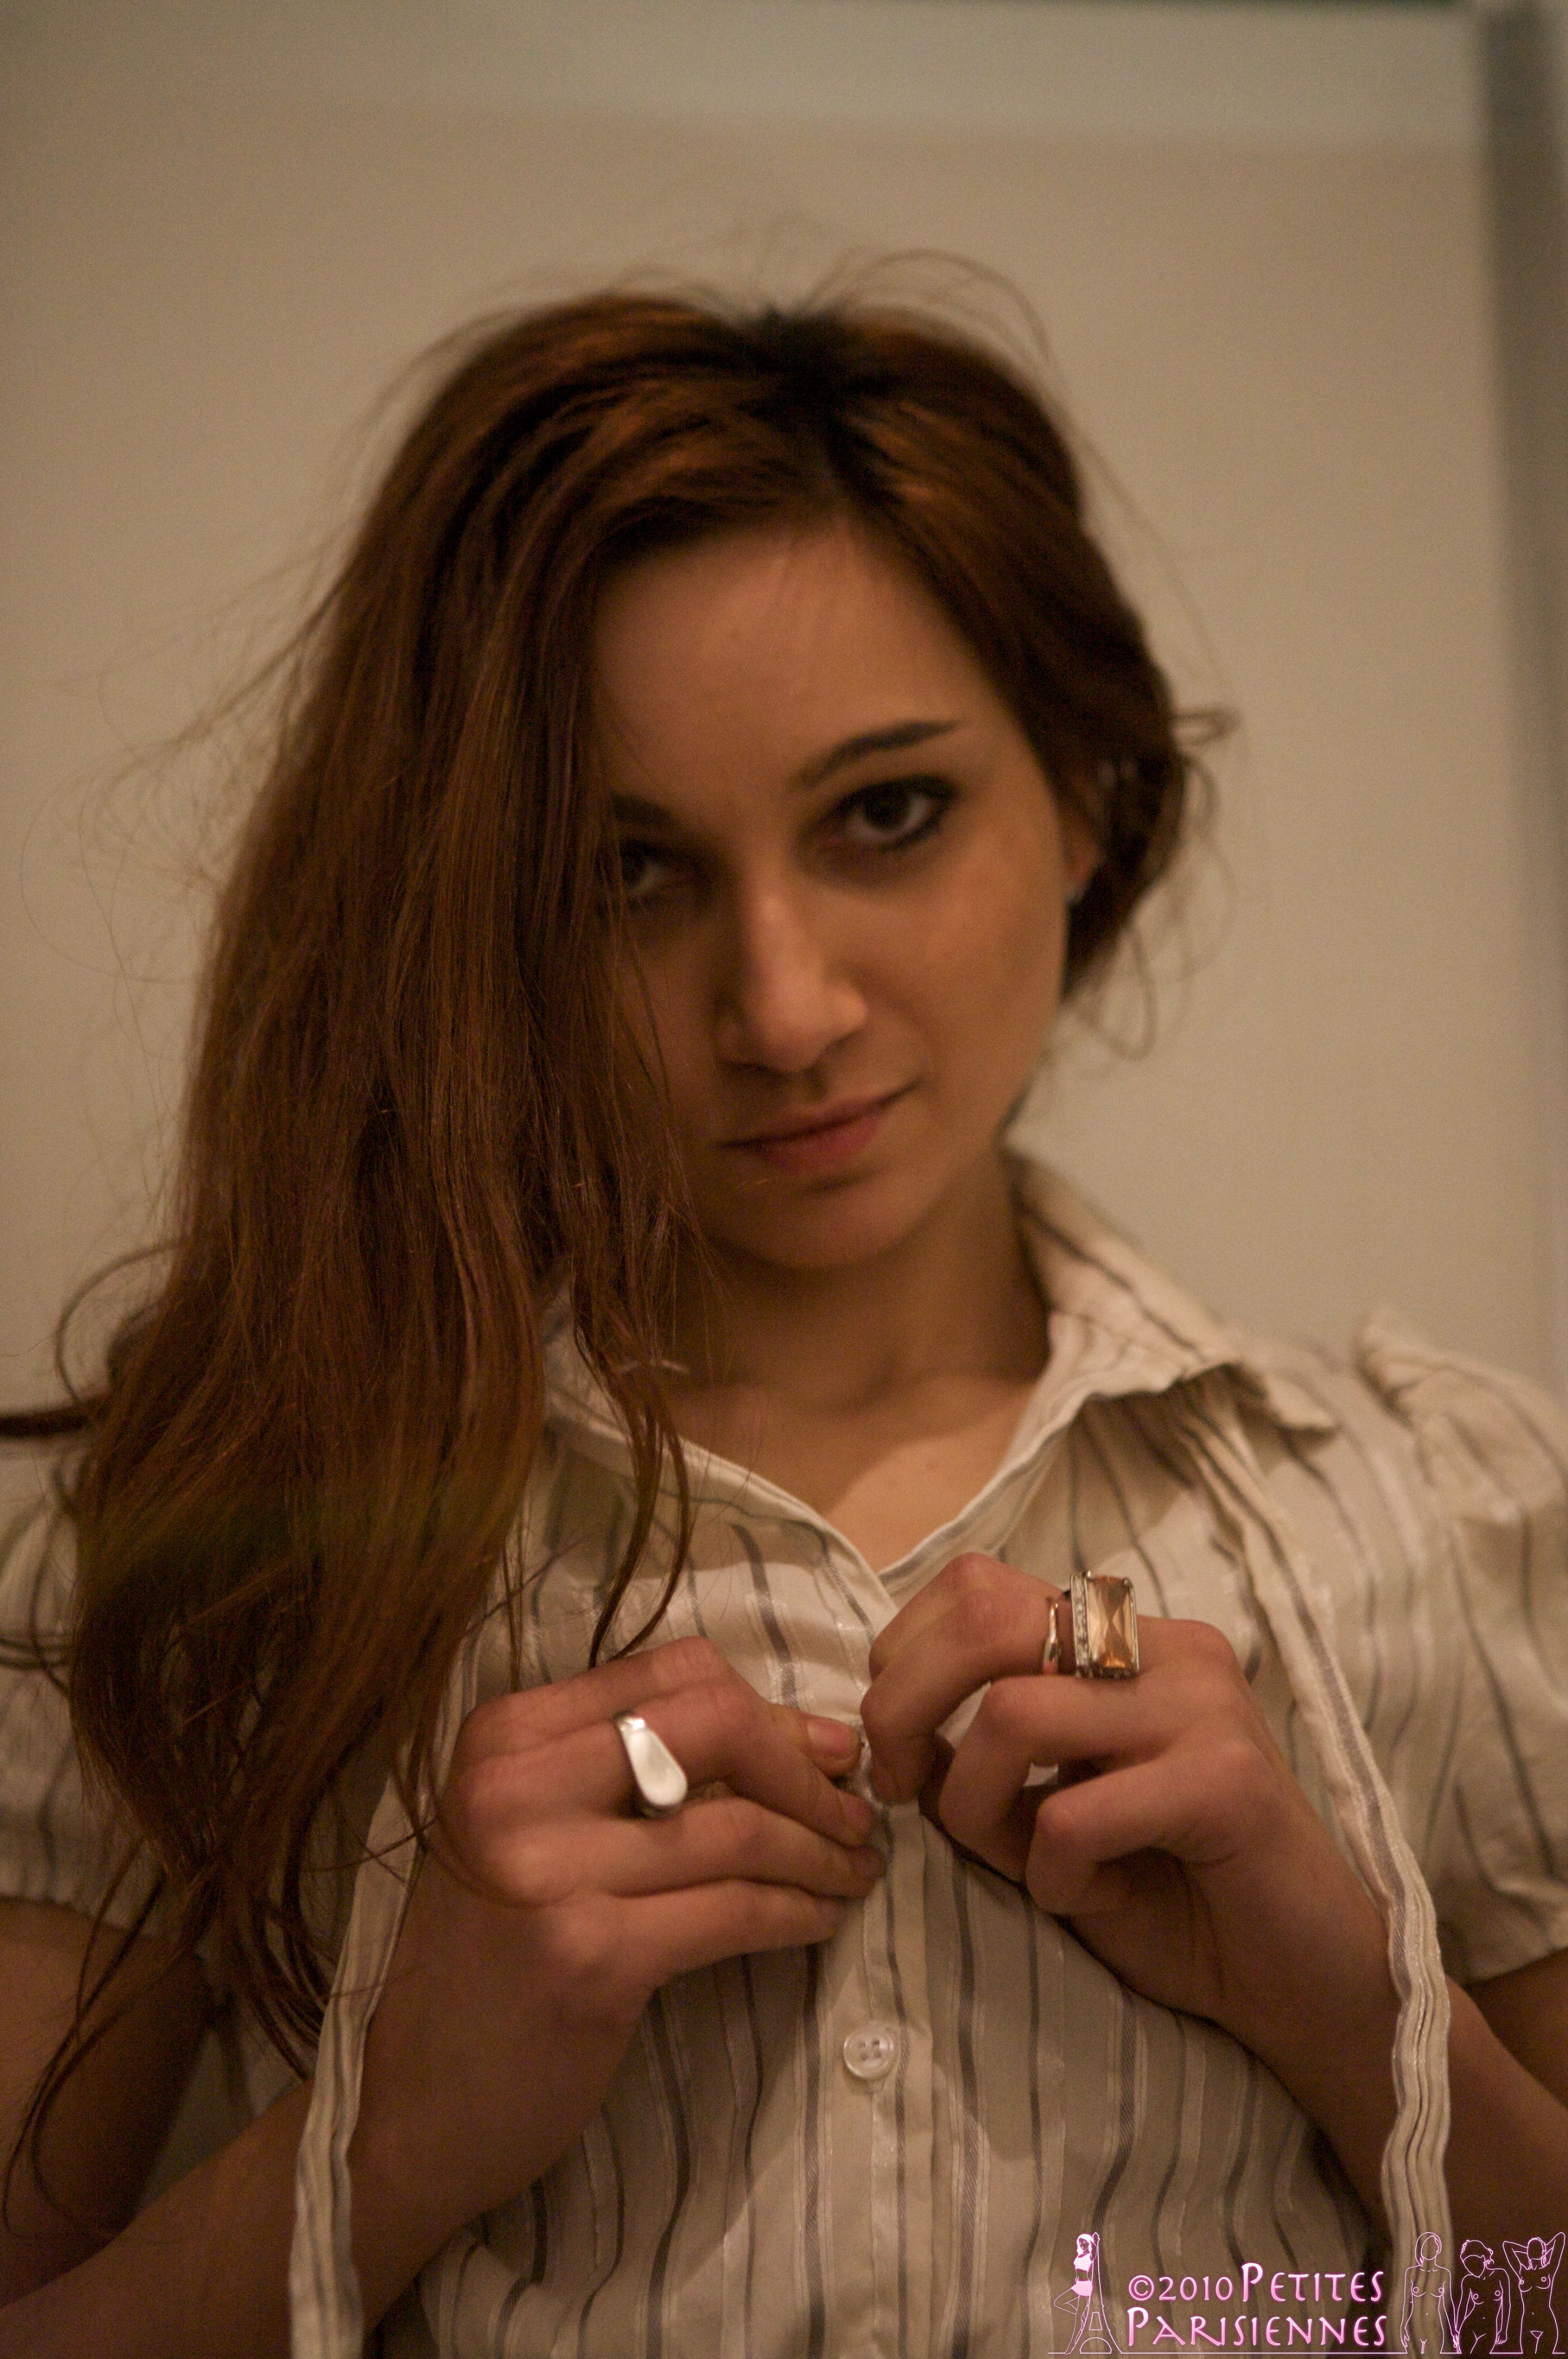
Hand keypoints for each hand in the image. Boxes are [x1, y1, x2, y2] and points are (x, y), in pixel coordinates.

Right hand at [347, 1637, 880, 2309]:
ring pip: (736, 1826)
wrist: (414, 2106)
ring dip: (821, 1849)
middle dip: (805, 1766)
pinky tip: (820, 1921)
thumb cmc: (493, 1958)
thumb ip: (634, 1769)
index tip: (824, 1750)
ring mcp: (548, 1871)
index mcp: (505, 1735)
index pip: (672, 1673)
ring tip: (856, 1871)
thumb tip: (803, 1735)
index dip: (768, 1708)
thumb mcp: (536, 1831)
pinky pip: (733, 1911)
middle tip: (857, 1811)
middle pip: (713, 1723)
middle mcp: (516, 1785)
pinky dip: (797, 1912)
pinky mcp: (590, 1957)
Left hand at [861, 1553, 1400, 2206]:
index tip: (899, 1754)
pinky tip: (1086, 1896)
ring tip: (1025, 1862)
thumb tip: (891, 1727)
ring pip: (1013, 1713)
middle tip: (906, 1791)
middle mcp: (1165, 1647)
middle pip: (982, 1618)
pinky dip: (1052, 1873)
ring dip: (978, 1805)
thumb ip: (983, 1757)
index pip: (976, 1585)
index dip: (905, 1659)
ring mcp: (1203, 1706)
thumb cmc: (1171, 1896)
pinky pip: (1076, 1813)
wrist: (1302, 1982)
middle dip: (906, 1706)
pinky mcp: (1227, 1781)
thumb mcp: (1049, 1811)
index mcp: (1123, 1638)